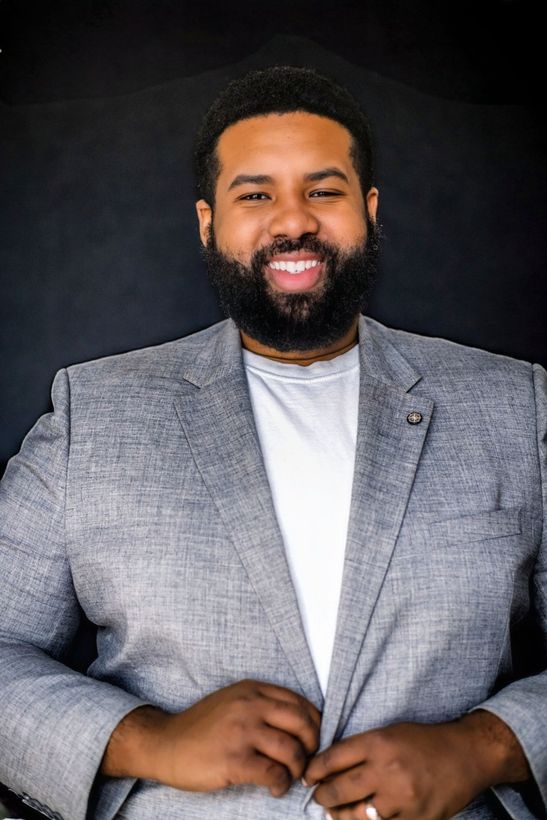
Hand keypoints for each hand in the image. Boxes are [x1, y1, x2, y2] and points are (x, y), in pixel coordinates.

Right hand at [102, 679, 320, 797]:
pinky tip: (275, 788)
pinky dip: (281, 784)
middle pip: (303, 723)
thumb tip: (301, 723)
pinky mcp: (234, 760)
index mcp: (253, 690)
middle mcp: (250, 706)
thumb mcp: (234, 701)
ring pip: (292, 750)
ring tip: (288, 777)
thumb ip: (263, 705)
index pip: (301, 703)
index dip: (314, 725)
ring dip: (297, 769)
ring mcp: (242, 732)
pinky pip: (274, 773)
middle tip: (306, 761)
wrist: (166, 743)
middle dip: (312, 746)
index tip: (311, 741)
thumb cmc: (203, 727)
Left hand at [303, 712, 528, 819]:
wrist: (466, 756)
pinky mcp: (414, 819)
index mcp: (378, 742)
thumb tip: (330, 766)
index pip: (333, 758)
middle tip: (318, 797)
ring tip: (334, 812)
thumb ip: (362, 748)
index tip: (307, 776)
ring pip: (355, 815)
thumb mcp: (390, 732)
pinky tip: (361, 819)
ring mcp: (400, 798)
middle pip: (338, 790)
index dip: (314, 770)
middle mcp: (386, 770)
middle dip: (322, 796)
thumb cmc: (425, 741)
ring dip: (339, 815)